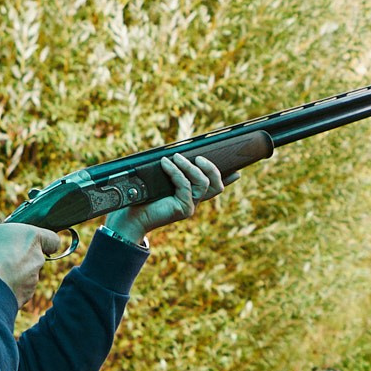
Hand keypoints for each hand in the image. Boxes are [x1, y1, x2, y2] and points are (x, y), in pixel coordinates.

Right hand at [0, 212, 63, 305]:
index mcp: (33, 238)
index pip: (53, 240)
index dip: (45, 241)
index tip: (31, 242)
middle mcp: (38, 259)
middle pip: (35, 258)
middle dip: (20, 258)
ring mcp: (32, 280)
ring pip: (27, 275)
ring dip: (13, 273)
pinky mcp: (24, 297)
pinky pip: (18, 290)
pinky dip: (8, 288)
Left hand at [105, 154, 233, 243]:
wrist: (132, 218)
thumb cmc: (143, 198)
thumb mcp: (160, 181)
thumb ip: (172, 171)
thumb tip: (173, 153)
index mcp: (192, 195)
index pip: (215, 187)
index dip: (229, 179)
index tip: (238, 171)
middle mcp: (194, 202)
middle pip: (216, 185)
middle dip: (211, 168)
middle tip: (198, 157)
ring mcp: (190, 206)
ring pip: (203, 183)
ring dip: (191, 167)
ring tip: (177, 157)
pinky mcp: (183, 209)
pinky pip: (184, 185)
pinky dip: (175, 172)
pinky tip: (165, 163)